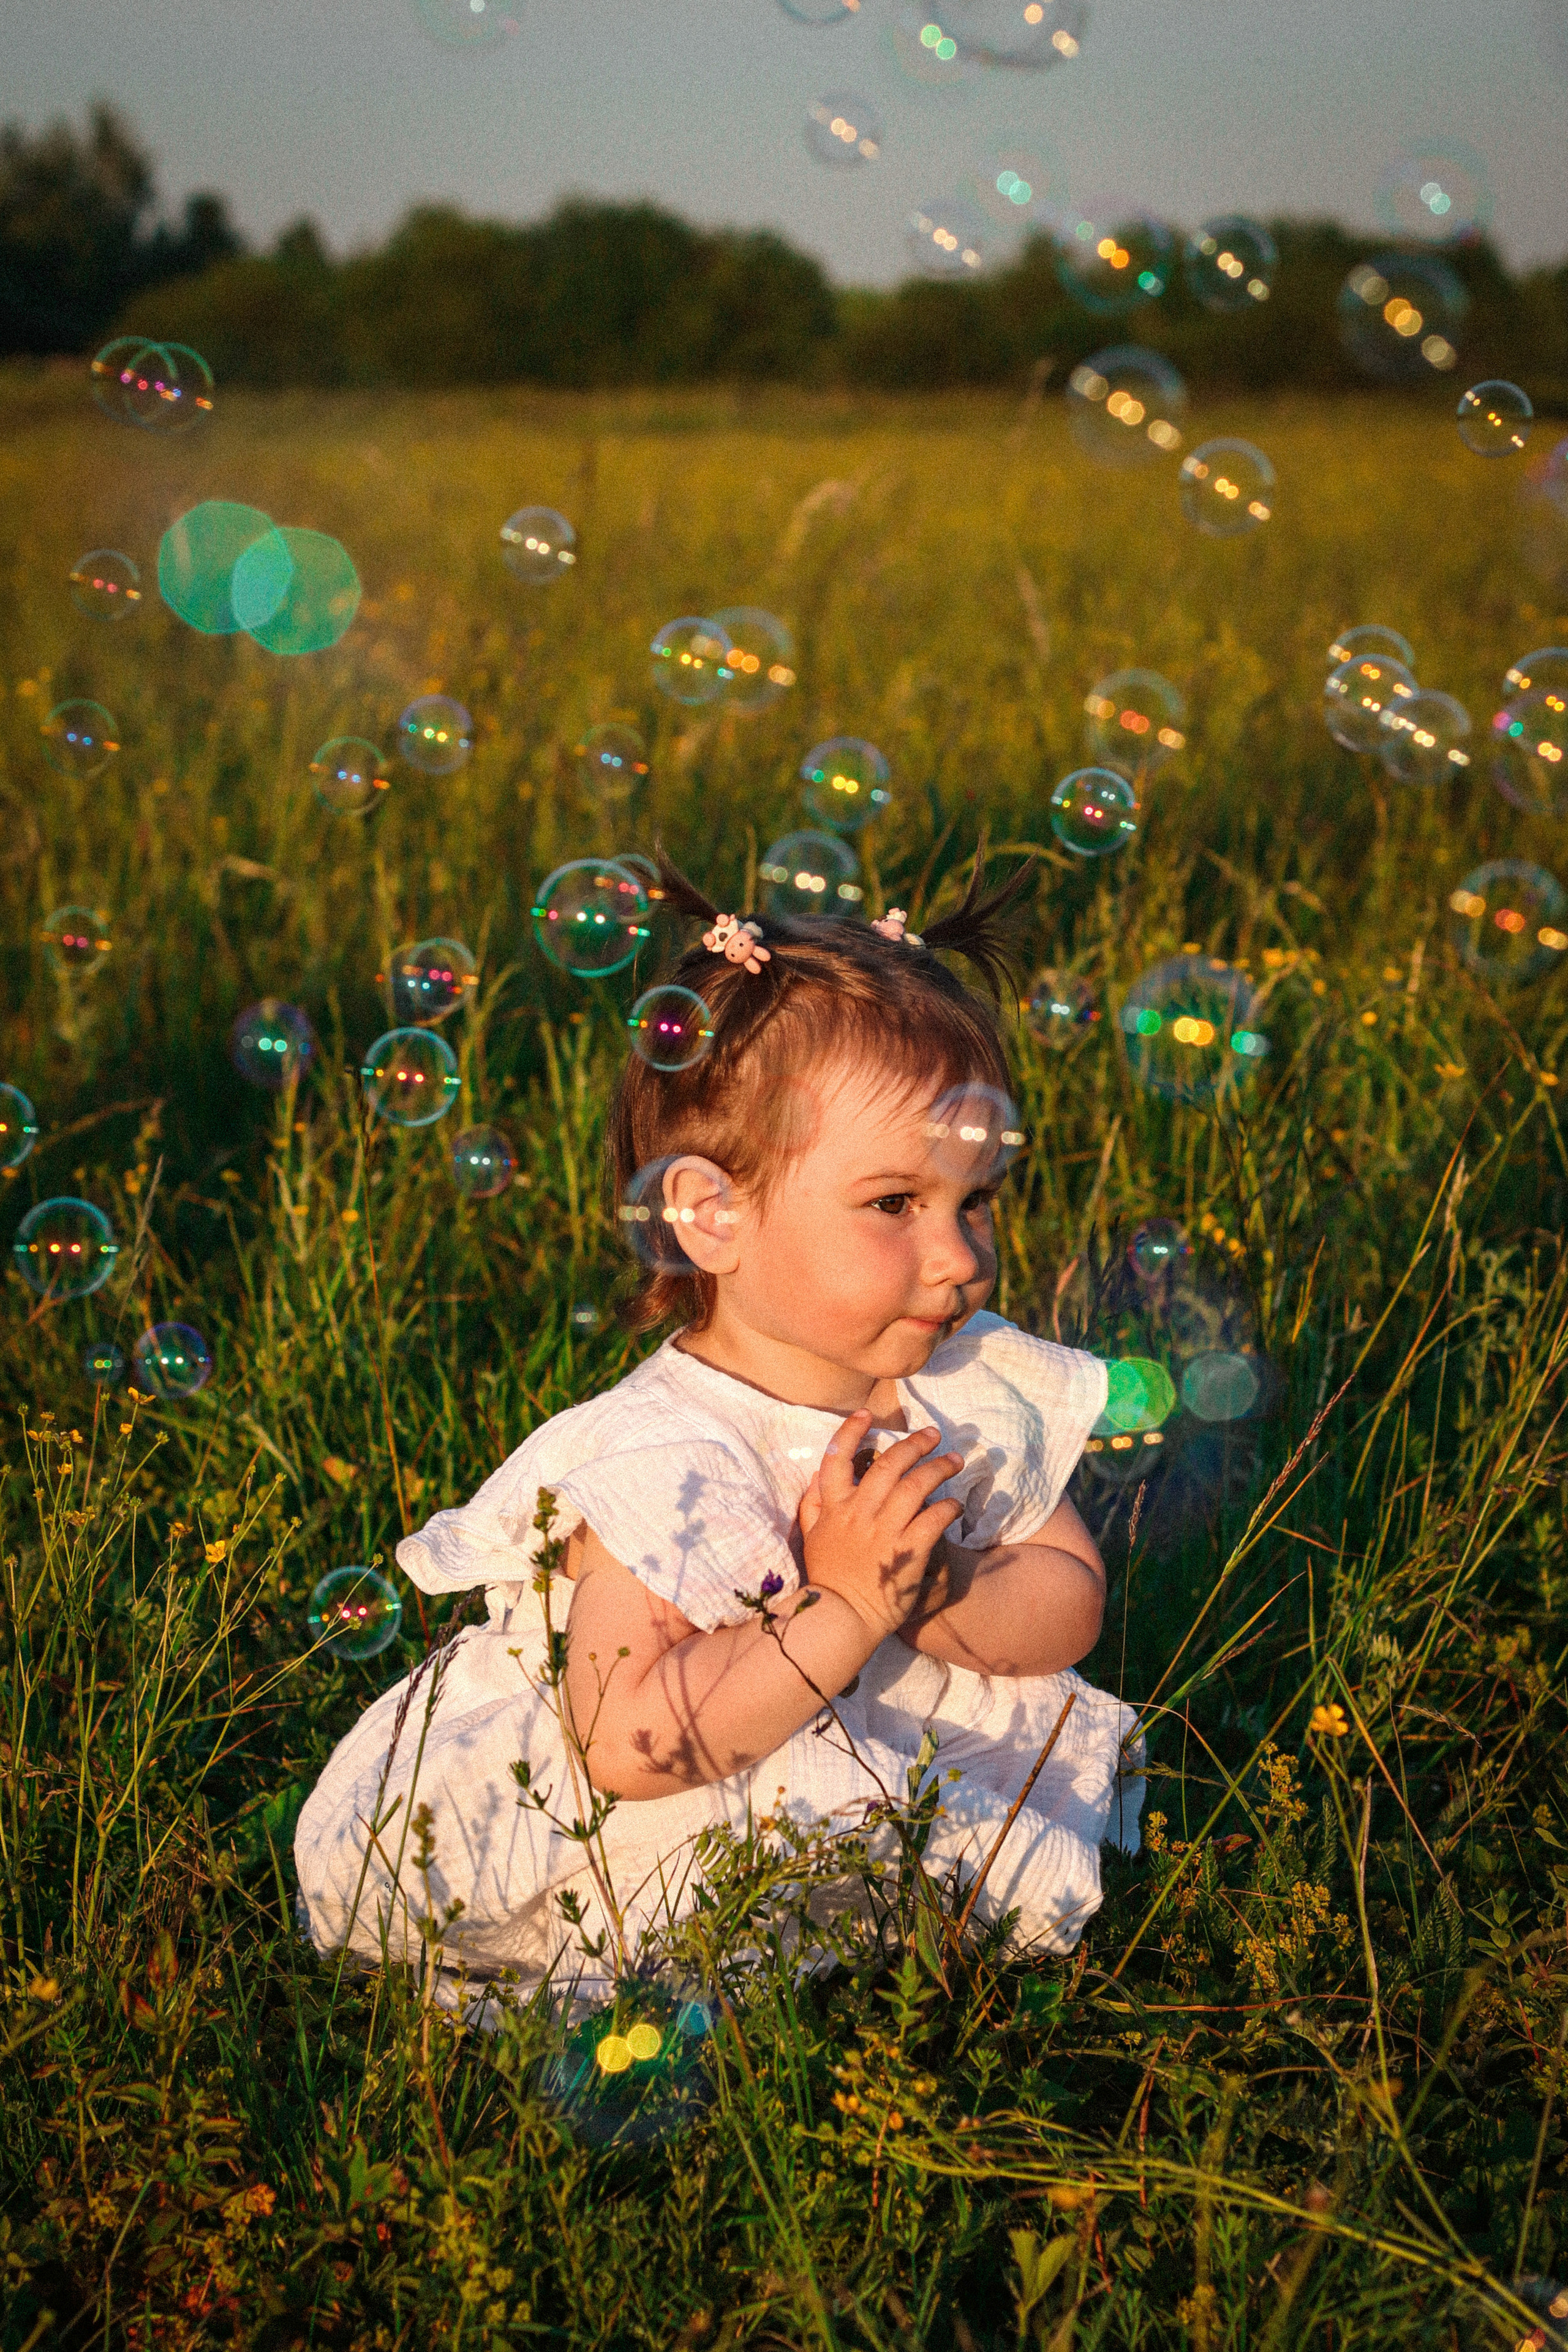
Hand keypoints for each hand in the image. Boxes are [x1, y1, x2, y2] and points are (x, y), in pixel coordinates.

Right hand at [800, 1409, 964, 1640]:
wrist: (842, 1619)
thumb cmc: (829, 1579)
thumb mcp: (811, 1538)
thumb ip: (813, 1505)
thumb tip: (817, 1475)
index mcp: (834, 1507)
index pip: (837, 1459)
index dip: (850, 1431)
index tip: (866, 1414)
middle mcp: (859, 1513)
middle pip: (888, 1464)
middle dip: (914, 1443)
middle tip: (933, 1435)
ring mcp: (883, 1531)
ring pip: (915, 1486)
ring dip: (939, 1468)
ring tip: (954, 1461)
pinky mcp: (907, 1552)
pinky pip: (932, 1520)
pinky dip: (947, 1508)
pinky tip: (955, 1505)